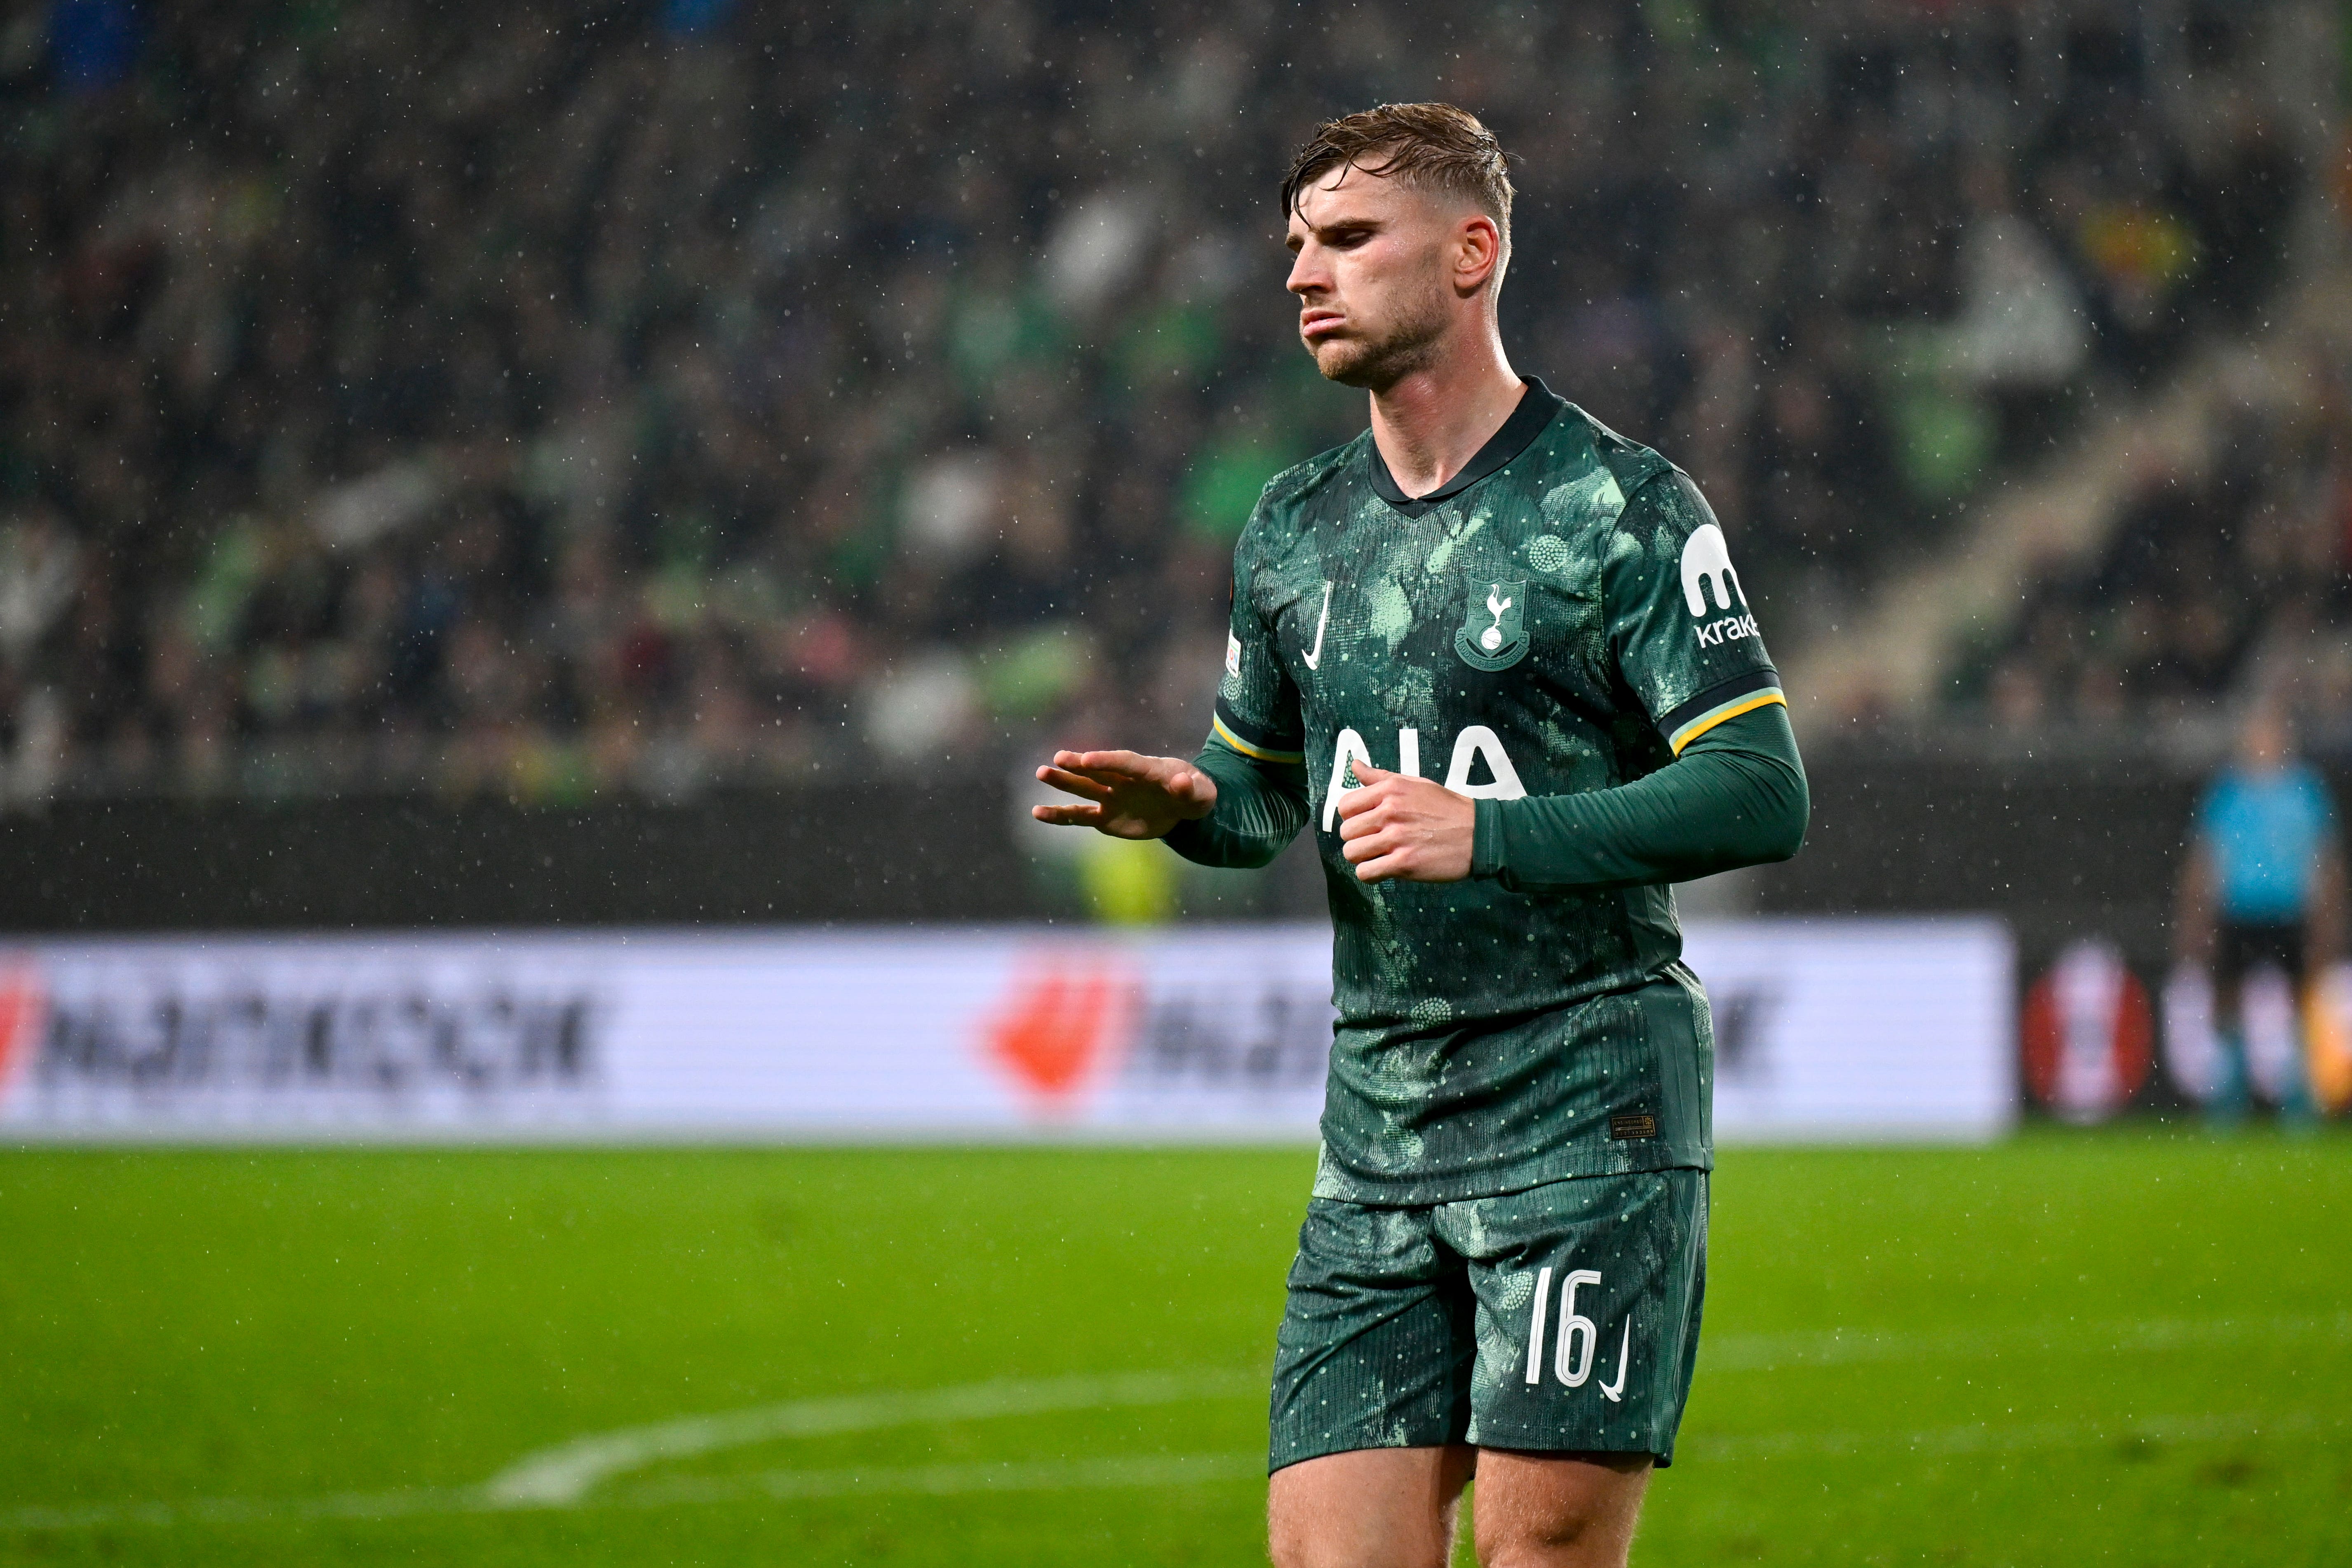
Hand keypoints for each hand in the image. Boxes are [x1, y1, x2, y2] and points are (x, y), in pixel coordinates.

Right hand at [1033, 749, 1217, 839]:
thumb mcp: (1202, 794)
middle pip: (1099, 771)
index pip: (1125, 763)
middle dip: (1079, 766)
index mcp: (1148, 770)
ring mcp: (1112, 797)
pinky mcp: (1105, 817)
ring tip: (1041, 773)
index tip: (1087, 759)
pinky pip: (1080, 817)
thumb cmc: (1195, 795)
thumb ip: (1191, 789)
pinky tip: (1038, 812)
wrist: (1182, 807)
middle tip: (1058, 758)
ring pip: (1084, 789)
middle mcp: (1124, 780)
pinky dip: (1060, 816)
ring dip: (1064, 782)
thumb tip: (1182, 782)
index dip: (1107, 761)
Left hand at [1334, 763, 1474, 882]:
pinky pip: (1366, 873)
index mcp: (1390, 789)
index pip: (1345, 806)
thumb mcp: (1415, 783)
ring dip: (1362, 858)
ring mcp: (1396, 838)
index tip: (1367, 823)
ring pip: (1351, 853)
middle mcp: (1390, 811)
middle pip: (1346, 831)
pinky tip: (1385, 868)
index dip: (1352, 817)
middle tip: (1375, 841)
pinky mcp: (1404, 863)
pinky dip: (1371, 874)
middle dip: (1357, 839)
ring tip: (1379, 855)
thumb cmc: (1447, 808)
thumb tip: (1354, 764)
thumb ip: (1380, 777)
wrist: (1479, 833)